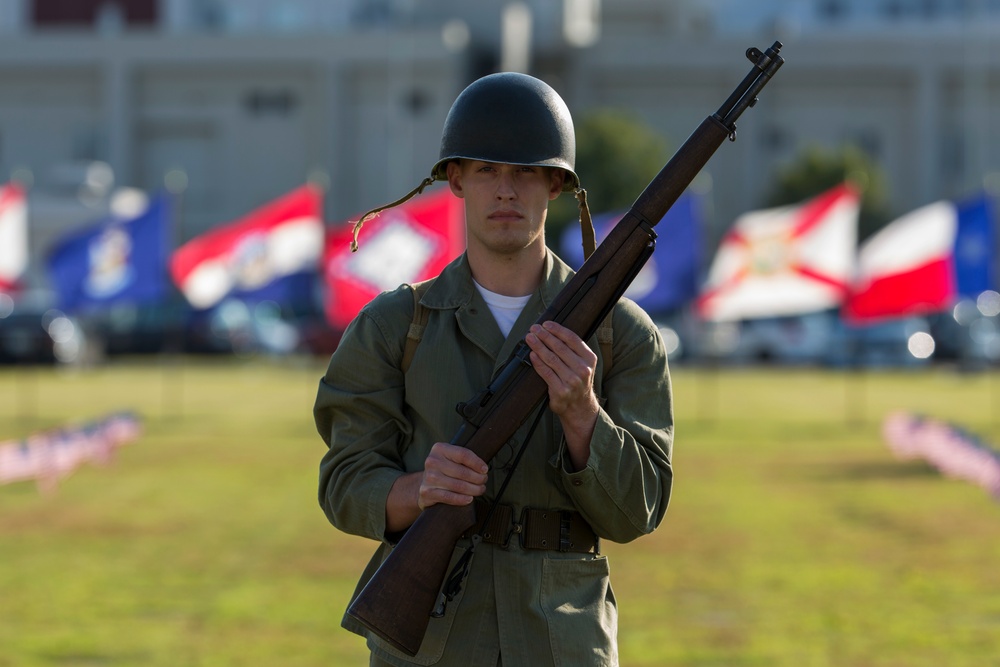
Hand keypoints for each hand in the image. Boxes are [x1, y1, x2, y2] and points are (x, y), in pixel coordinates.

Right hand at [418, 442, 488, 509]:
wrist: (424, 483)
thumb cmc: (443, 470)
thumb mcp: (451, 458)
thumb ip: (464, 459)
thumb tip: (483, 469)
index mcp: (440, 449)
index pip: (463, 455)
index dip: (477, 463)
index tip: (485, 470)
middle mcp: (432, 461)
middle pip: (463, 472)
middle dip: (478, 478)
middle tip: (484, 481)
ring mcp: (429, 477)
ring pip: (458, 486)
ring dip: (473, 490)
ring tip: (480, 490)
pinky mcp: (427, 492)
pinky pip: (449, 497)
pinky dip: (461, 499)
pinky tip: (469, 499)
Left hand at [525, 321, 599, 469]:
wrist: (580, 407)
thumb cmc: (579, 381)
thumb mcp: (584, 364)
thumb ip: (573, 349)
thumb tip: (552, 331)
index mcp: (590, 359)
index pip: (572, 339)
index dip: (558, 330)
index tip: (546, 324)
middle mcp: (583, 369)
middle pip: (560, 348)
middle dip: (545, 336)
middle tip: (534, 328)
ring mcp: (571, 381)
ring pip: (551, 359)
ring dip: (538, 346)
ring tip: (530, 338)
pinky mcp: (560, 391)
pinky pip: (546, 373)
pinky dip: (537, 362)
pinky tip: (532, 354)